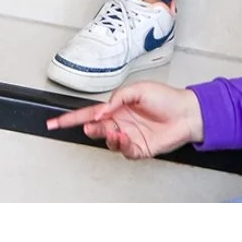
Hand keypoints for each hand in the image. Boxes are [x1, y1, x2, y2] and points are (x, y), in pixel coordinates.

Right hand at [47, 82, 203, 159]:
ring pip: (108, 142)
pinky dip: (123, 146)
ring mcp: (129, 137)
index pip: (88, 113)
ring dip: (109, 138)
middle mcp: (120, 123)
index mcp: (116, 108)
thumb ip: (116, 98)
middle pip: (95, 129)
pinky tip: (127, 138)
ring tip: (115, 132)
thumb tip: (101, 111)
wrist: (187, 113)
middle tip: (93, 126)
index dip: (70, 119)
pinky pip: (125, 152)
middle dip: (91, 128)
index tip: (54, 122)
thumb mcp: (137, 89)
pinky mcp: (140, 149)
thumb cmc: (166, 98)